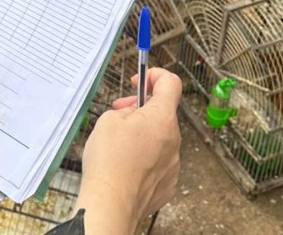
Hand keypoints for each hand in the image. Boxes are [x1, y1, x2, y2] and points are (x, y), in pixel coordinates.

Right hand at [76, 68, 182, 231]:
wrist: (111, 204)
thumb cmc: (109, 164)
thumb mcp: (108, 120)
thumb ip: (126, 110)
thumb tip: (132, 115)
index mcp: (162, 117)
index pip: (171, 83)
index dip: (156, 76)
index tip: (142, 80)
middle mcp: (174, 139)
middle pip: (162, 114)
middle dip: (141, 110)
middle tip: (121, 113)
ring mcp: (173, 163)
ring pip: (160, 140)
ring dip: (143, 136)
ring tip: (118, 147)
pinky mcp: (167, 183)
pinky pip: (158, 163)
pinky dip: (145, 161)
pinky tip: (126, 167)